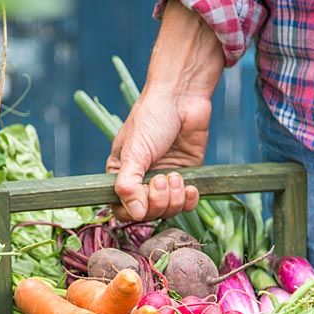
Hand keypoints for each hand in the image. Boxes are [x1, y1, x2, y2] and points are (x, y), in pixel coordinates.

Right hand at [106, 87, 211, 220]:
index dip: (134, 210)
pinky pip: (187, 204)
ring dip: (175, 198)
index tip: (142, 197)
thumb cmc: (151, 118)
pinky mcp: (186, 179)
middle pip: (148, 214)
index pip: (122, 209)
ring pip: (169, 211)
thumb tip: (134, 213)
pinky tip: (190, 187)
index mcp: (122, 175)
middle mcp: (142, 182)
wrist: (181, 98)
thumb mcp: (134, 152)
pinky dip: (190, 200)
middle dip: (158, 201)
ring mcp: (165, 182)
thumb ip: (129, 184)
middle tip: (163, 178)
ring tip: (175, 176)